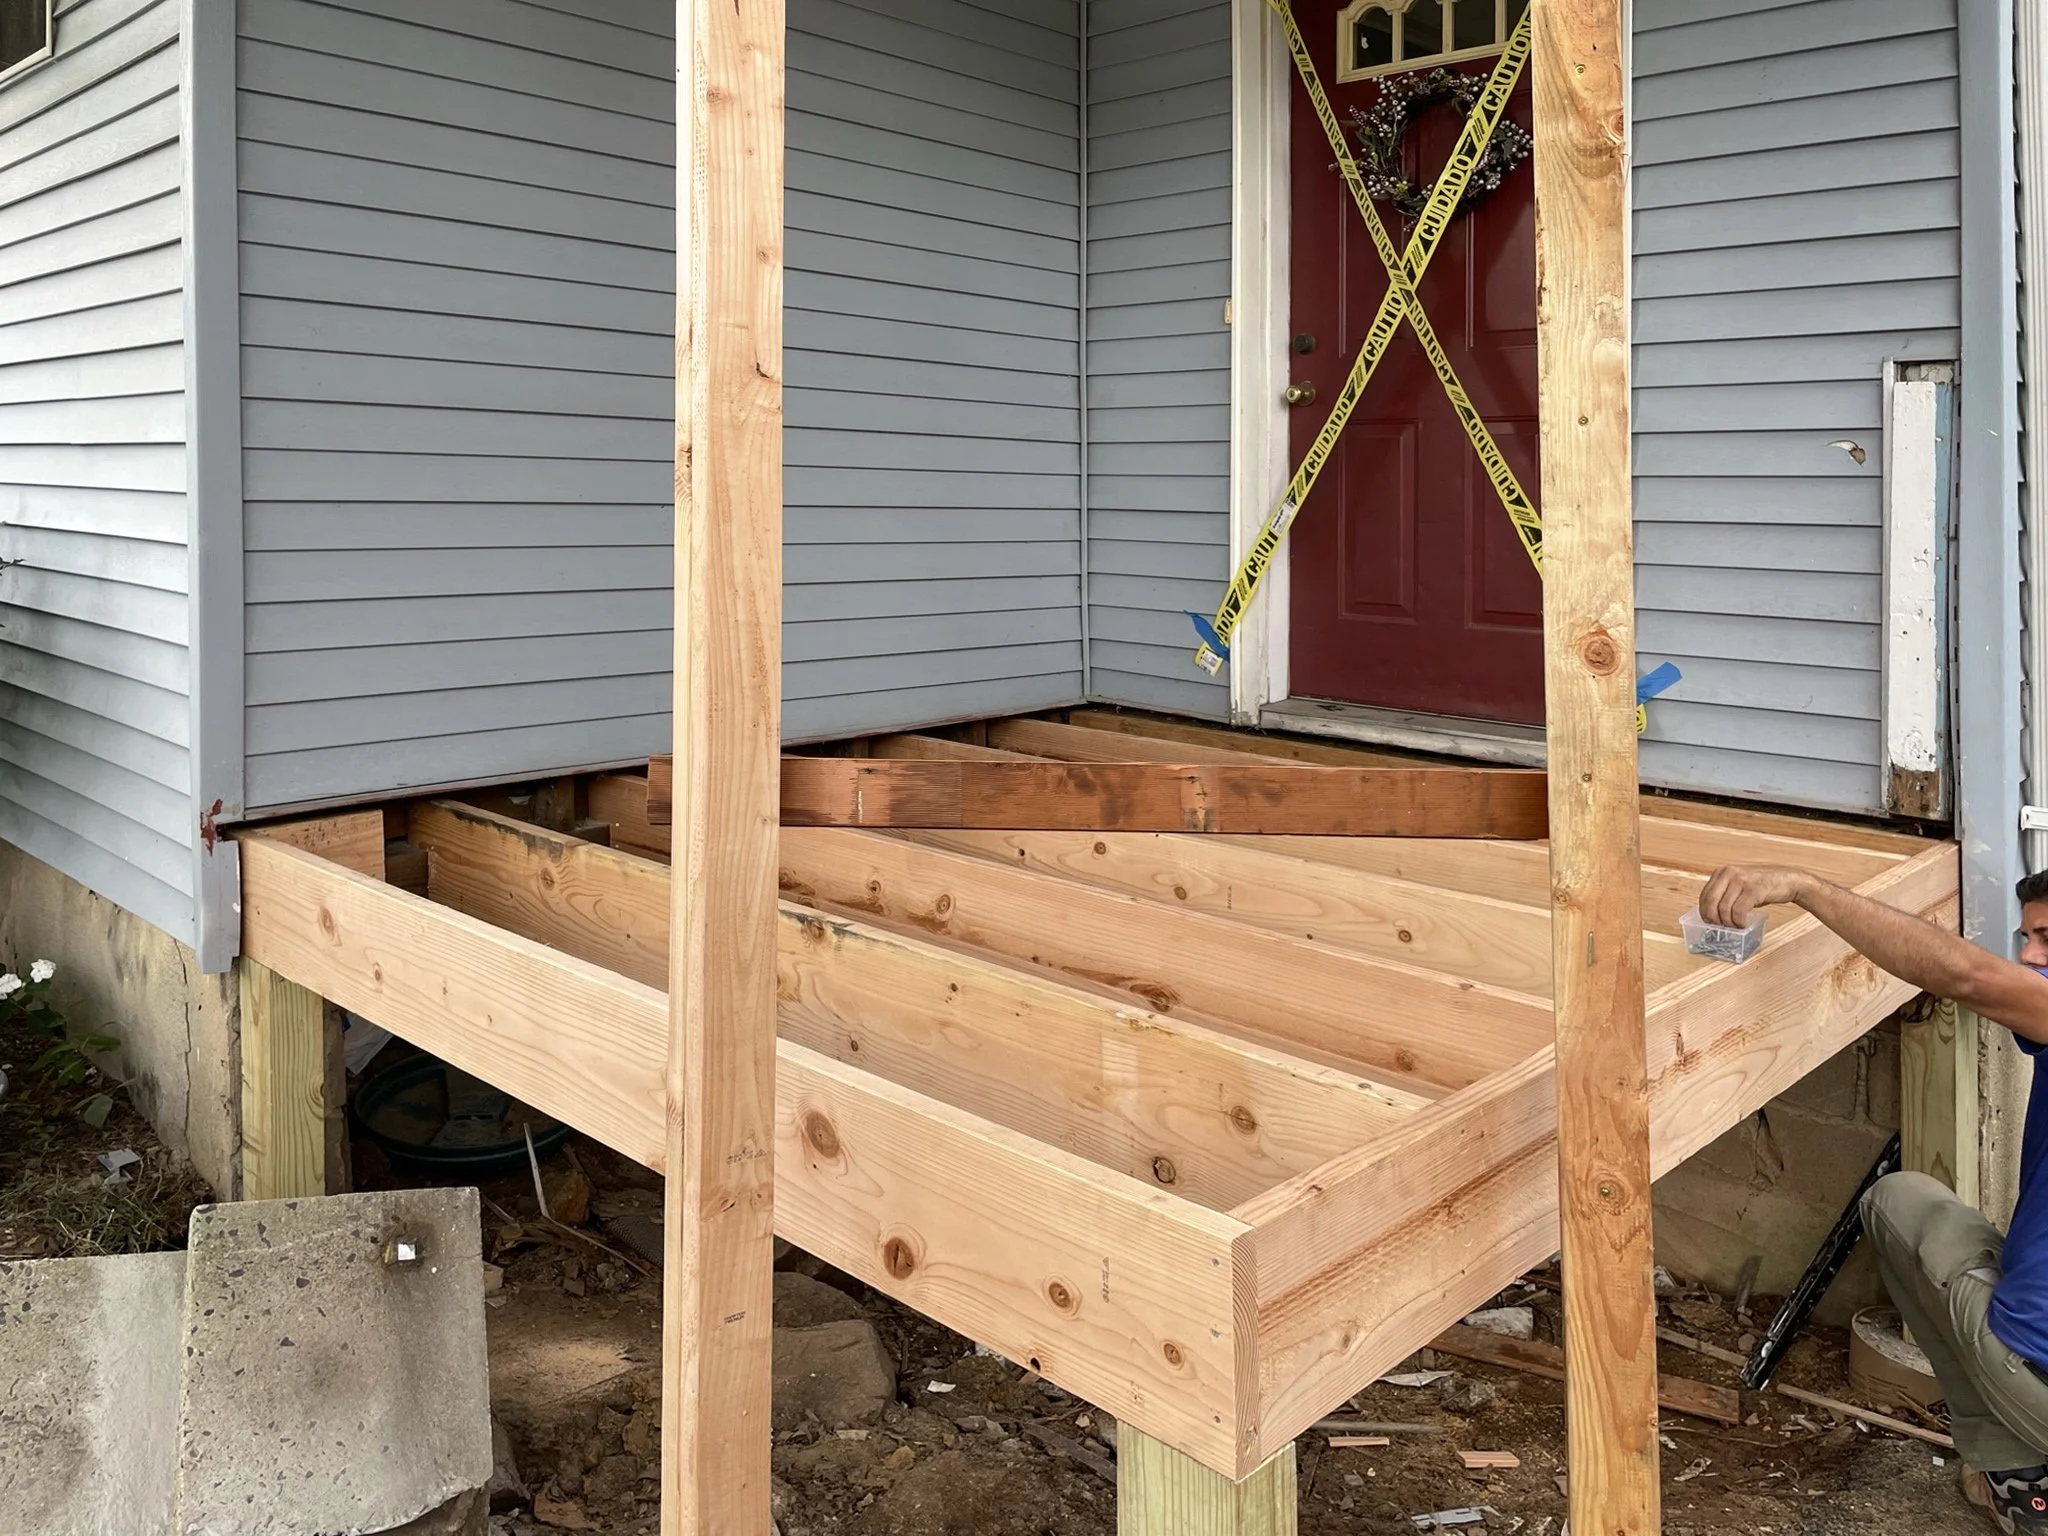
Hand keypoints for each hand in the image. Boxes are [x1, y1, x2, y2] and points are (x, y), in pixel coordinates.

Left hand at [1697, 865, 1811, 926]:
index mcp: (1722, 872)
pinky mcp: (1753, 889)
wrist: (1790, 881)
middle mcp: (1729, 873)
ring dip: (1728, 923)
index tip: (1710, 923)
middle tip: (1720, 928)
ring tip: (1735, 927)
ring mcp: (1741, 880)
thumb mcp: (1739, 886)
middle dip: (1713, 919)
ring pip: (1724, 908)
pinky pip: (1738, 911)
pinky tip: (1743, 924)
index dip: (1705, 912)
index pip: (1704, 895)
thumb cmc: (1763, 886)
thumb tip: (1711, 915)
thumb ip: (1725, 894)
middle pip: (1710, 902)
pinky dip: (1739, 922)